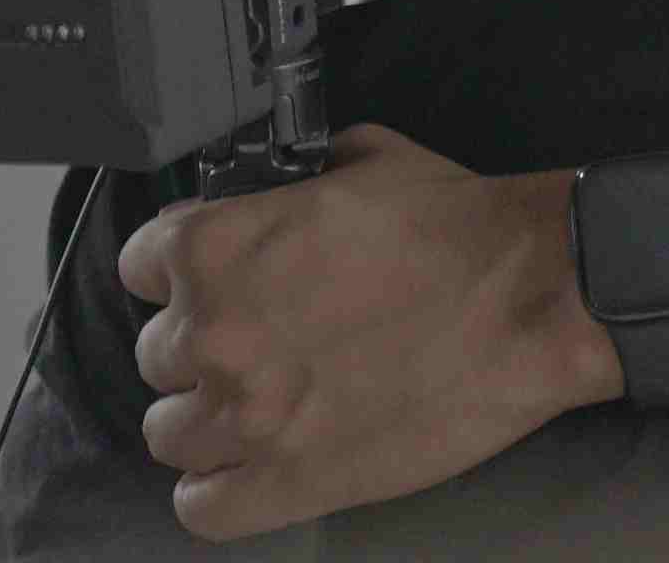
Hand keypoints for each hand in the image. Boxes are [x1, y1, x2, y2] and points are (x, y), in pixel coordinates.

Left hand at [120, 124, 617, 539]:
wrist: (530, 299)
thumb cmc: (457, 230)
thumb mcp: (360, 160)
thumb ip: (288, 179)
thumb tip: (273, 188)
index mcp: (216, 247)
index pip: (137, 266)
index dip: (176, 272)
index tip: (208, 283)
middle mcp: (214, 334)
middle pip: (155, 356)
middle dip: (201, 347)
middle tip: (254, 344)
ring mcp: (247, 417)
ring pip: (168, 434)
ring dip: (204, 419)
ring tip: (253, 408)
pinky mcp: (290, 484)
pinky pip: (202, 508)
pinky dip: (216, 492)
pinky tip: (246, 471)